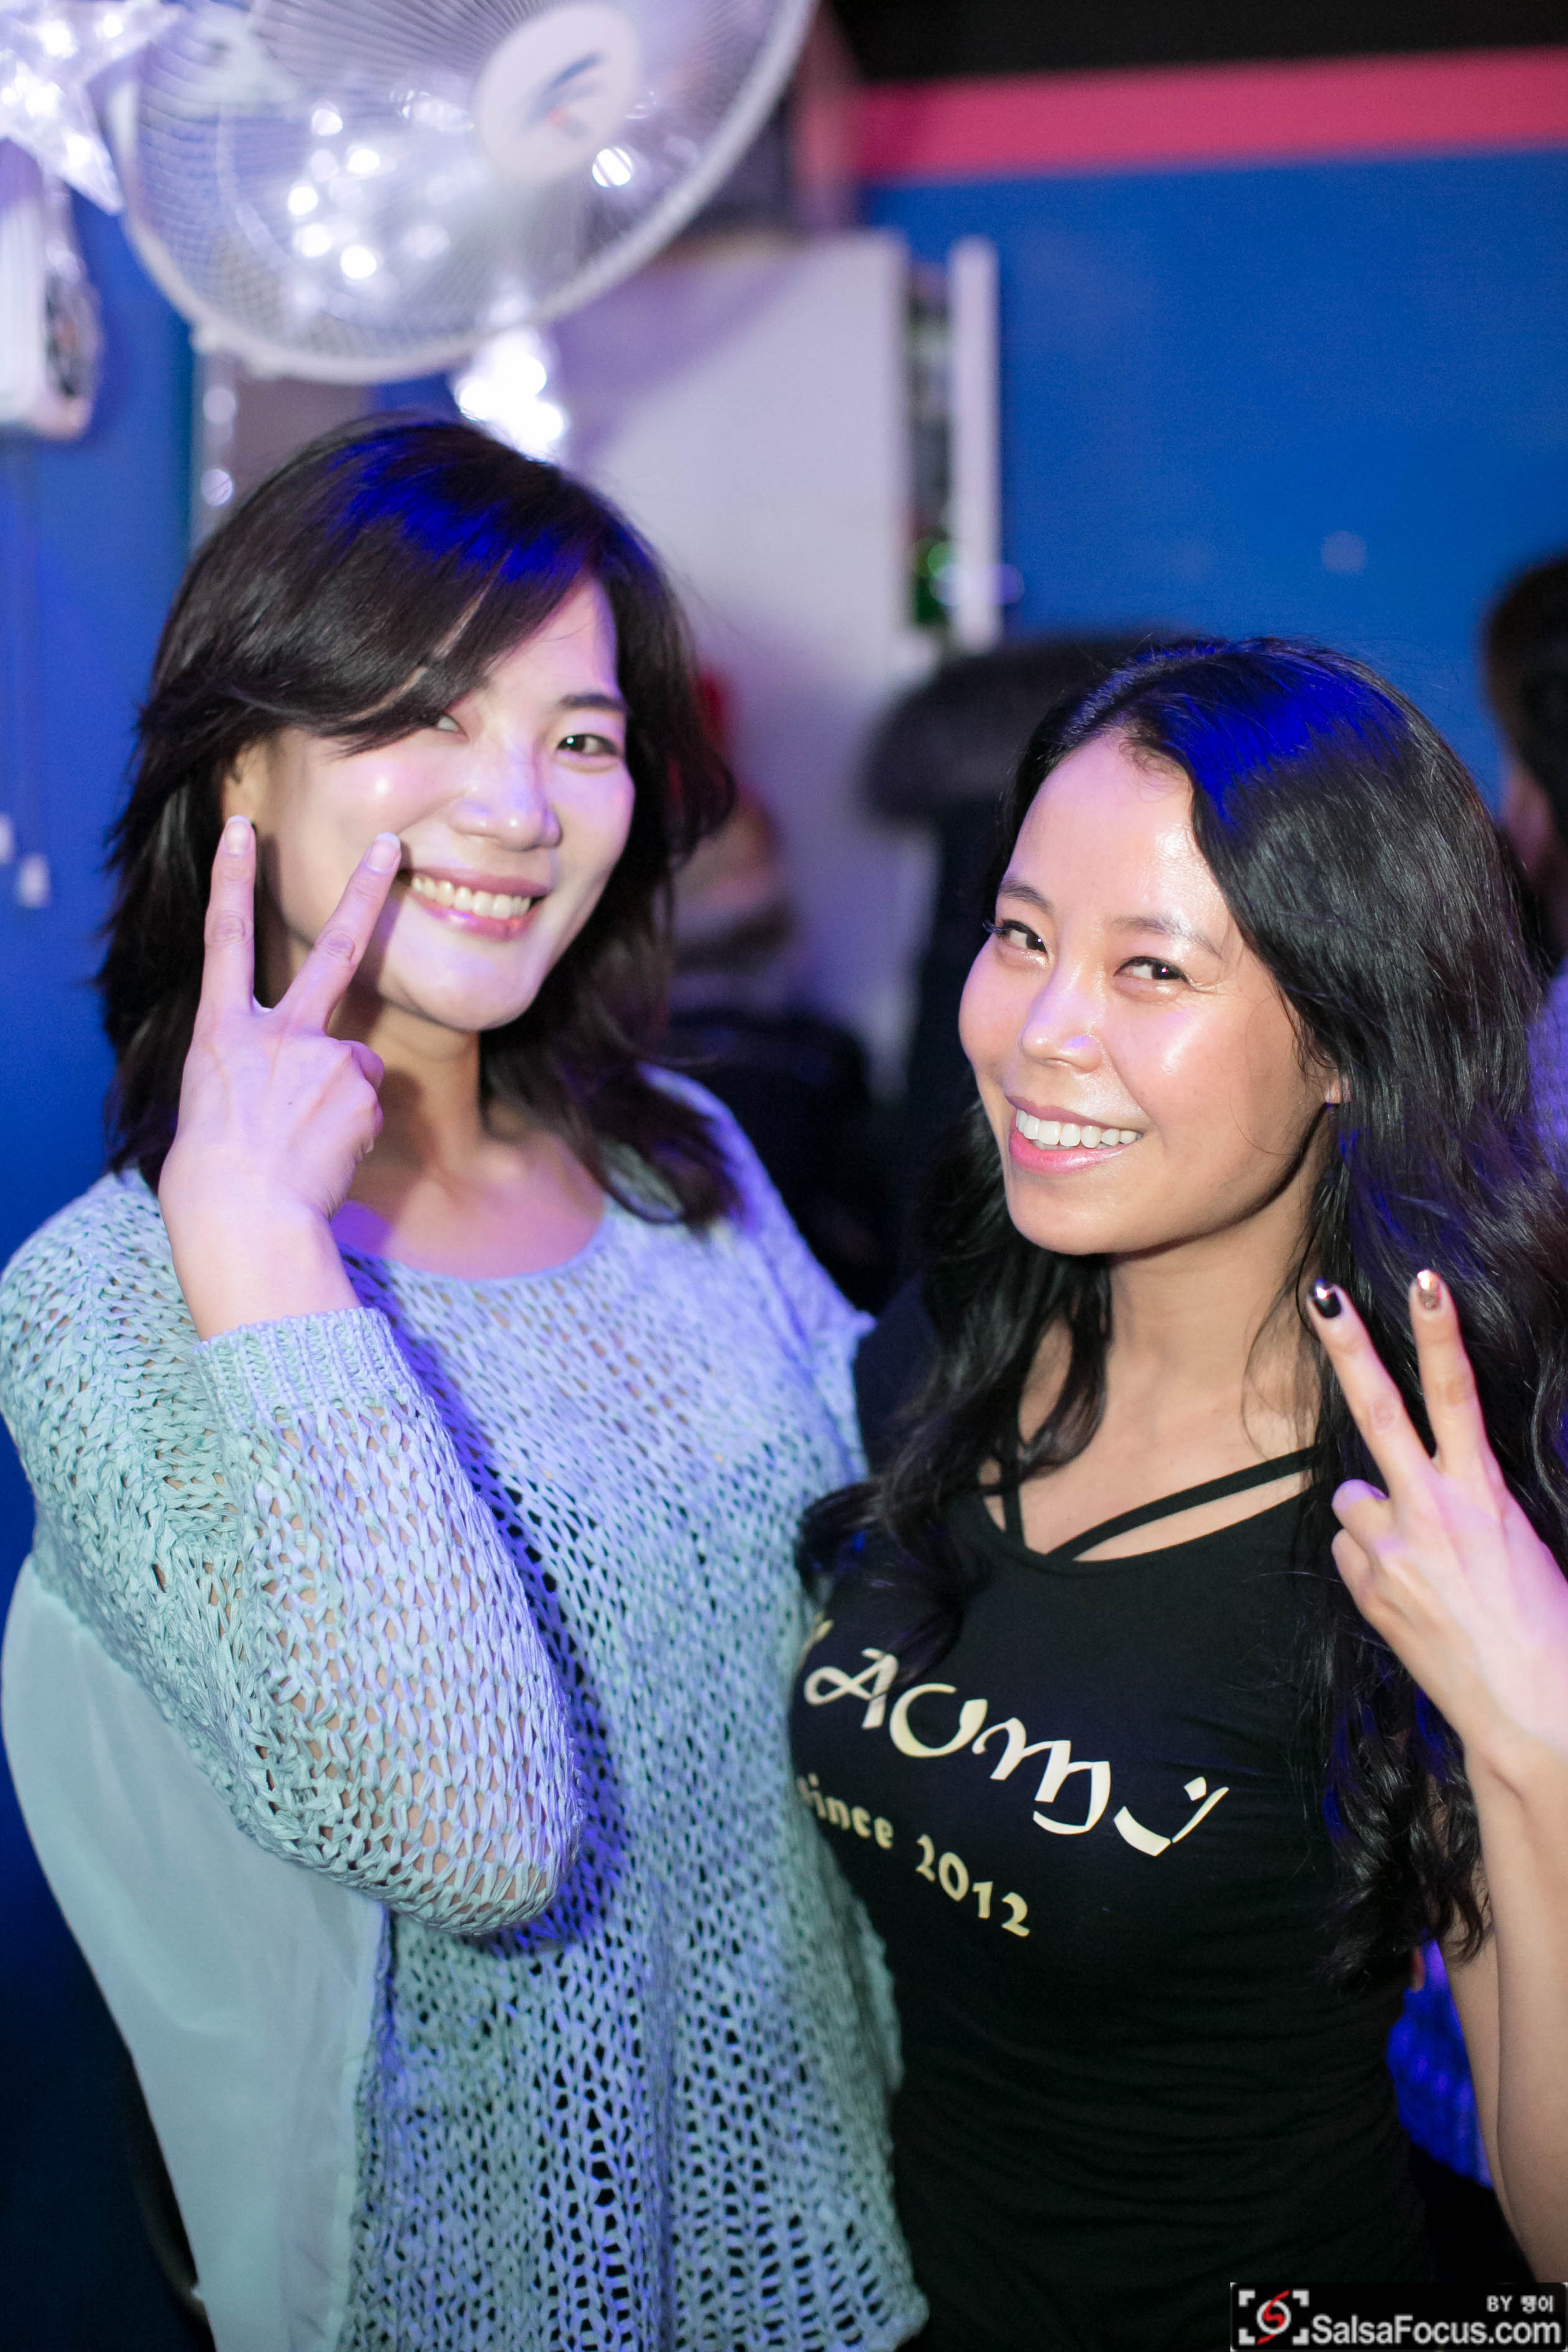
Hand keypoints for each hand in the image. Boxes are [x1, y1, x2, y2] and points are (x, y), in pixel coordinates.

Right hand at [158, 814, 398, 1338]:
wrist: (241, 1214)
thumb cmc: (217, 1175)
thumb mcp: (217, 1104)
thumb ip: (260, 1067)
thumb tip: (318, 1072)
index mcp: (220, 1033)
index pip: (224, 941)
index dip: (231, 881)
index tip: (240, 831)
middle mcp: (274, 1031)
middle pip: (331, 948)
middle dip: (365, 890)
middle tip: (393, 844)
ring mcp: (321, 1054)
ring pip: (355, 1065)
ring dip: (342, 1101)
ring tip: (306, 1145)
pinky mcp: (359, 1087)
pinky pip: (368, 1105)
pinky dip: (354, 1129)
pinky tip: (326, 1156)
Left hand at [1308, 1273, 1567, 1782]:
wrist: (1530, 1711)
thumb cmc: (1546, 1626)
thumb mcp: (1519, 1545)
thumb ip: (1459, 1503)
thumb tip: (1398, 1488)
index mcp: (1483, 1495)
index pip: (1458, 1395)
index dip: (1441, 1334)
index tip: (1425, 1281)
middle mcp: (1431, 1512)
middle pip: (1378, 1411)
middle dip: (1348, 1346)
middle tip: (1320, 1292)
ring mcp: (1392, 1551)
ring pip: (1351, 1497)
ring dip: (1371, 1514)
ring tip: (1418, 1559)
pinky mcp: (1368, 1590)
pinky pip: (1349, 1551)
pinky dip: (1368, 1561)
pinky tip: (1406, 1595)